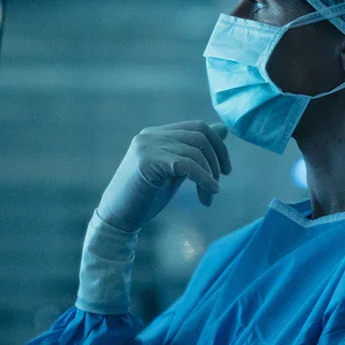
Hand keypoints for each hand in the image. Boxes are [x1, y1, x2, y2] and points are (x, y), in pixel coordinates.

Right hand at [94, 121, 231, 232]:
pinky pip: (187, 165)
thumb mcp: (177, 171)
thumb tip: (223, 129)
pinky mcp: (147, 161)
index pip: (198, 127)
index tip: (226, 170)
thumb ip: (196, 152)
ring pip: (195, 152)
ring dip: (210, 176)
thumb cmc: (147, 197)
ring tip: (208, 197)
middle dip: (216, 162)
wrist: (118, 217)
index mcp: (157, 134)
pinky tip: (209, 194)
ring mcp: (147, 146)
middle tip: (217, 186)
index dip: (219, 146)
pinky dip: (204, 179)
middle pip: (200, 137)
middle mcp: (151, 135)